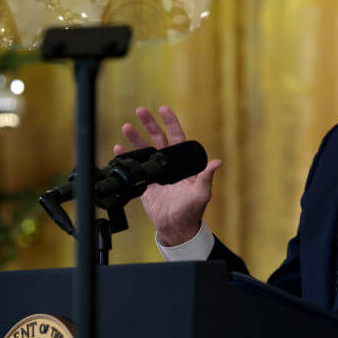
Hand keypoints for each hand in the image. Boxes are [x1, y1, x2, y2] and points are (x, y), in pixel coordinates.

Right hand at [116, 105, 221, 245]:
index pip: (177, 137)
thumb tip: (218, 163)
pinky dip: (127, 156)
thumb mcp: (201, 194)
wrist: (176, 228)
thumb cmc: (192, 211)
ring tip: (127, 126)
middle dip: (150, 124)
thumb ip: (207, 177)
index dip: (171, 122)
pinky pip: (136, 166)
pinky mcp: (147, 183)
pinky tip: (119, 149)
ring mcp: (158, 173)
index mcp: (184, 163)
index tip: (164, 109)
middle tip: (140, 111)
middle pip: (159, 138)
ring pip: (146, 149)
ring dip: (136, 138)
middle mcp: (170, 165)